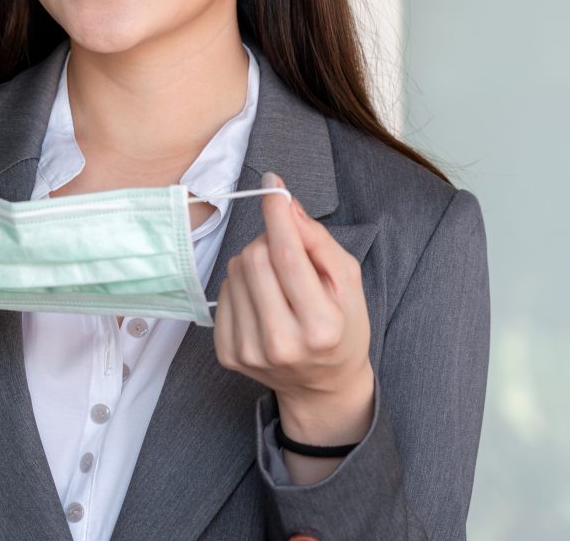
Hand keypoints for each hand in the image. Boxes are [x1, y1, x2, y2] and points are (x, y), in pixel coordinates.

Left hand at [213, 171, 373, 434]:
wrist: (324, 385)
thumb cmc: (342, 325)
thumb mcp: (347, 280)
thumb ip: (318, 239)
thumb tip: (285, 204)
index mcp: (320, 327)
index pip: (288, 256)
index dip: (277, 214)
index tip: (273, 185)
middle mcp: (282, 344)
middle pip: (255, 258)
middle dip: (269, 241)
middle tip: (287, 253)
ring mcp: (250, 352)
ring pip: (234, 271)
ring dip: (254, 263)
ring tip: (277, 282)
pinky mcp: (228, 355)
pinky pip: (222, 292)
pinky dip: (241, 285)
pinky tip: (261, 300)